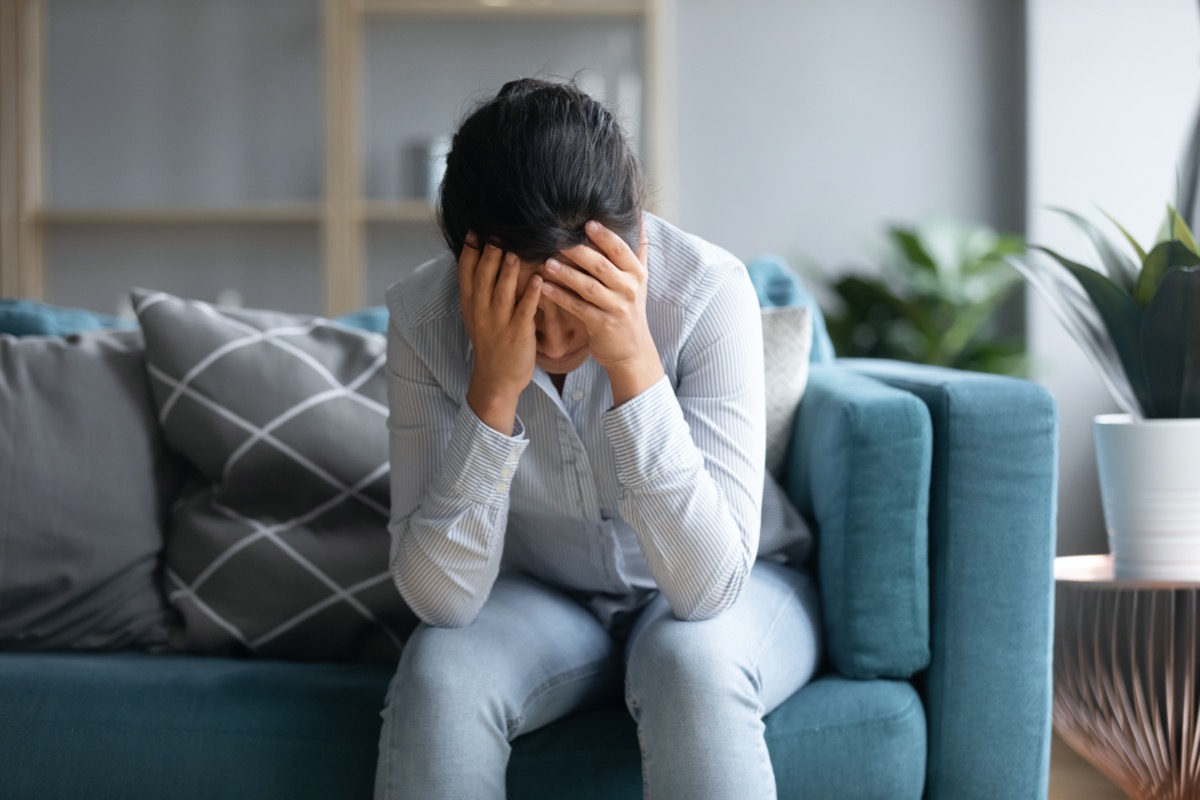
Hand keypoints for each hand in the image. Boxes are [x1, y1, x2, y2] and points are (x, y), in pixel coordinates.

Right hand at [459, 236, 541, 432]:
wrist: (496, 379)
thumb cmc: (491, 343)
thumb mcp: (476, 316)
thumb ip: (478, 290)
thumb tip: (483, 259)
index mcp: (470, 305)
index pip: (465, 273)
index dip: (470, 251)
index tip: (475, 230)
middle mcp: (481, 311)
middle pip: (483, 277)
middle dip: (490, 253)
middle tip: (497, 231)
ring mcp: (499, 323)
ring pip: (503, 291)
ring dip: (509, 270)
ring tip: (516, 249)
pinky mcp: (518, 334)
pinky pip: (525, 310)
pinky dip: (532, 294)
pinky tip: (540, 279)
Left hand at [539, 220, 663, 404]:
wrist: (633, 350)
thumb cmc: (630, 309)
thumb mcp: (639, 281)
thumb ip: (637, 251)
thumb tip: (639, 219)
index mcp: (637, 274)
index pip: (620, 249)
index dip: (604, 235)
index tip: (586, 223)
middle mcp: (628, 289)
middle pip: (601, 266)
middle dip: (578, 251)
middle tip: (557, 239)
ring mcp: (616, 308)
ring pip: (588, 286)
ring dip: (566, 273)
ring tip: (547, 262)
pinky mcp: (602, 325)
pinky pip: (577, 307)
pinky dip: (560, 296)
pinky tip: (545, 287)